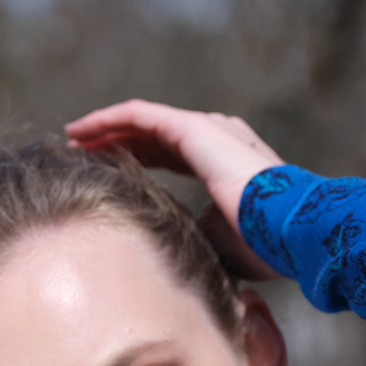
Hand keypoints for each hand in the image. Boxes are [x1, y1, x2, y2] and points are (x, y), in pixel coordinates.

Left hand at [64, 101, 285, 279]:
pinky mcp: (194, 129)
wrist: (291, 231)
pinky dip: (109, 121)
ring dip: (105, 128)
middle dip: (116, 141)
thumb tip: (166, 249)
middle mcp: (213, 137)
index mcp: (219, 162)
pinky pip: (141, 116)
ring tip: (73, 139)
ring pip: (142, 121)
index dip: (137, 160)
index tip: (106, 171)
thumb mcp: (218, 243)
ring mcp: (205, 129)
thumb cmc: (265, 245)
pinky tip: (82, 131)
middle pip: (153, 135)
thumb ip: (192, 234)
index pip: (169, 155)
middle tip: (81, 152)